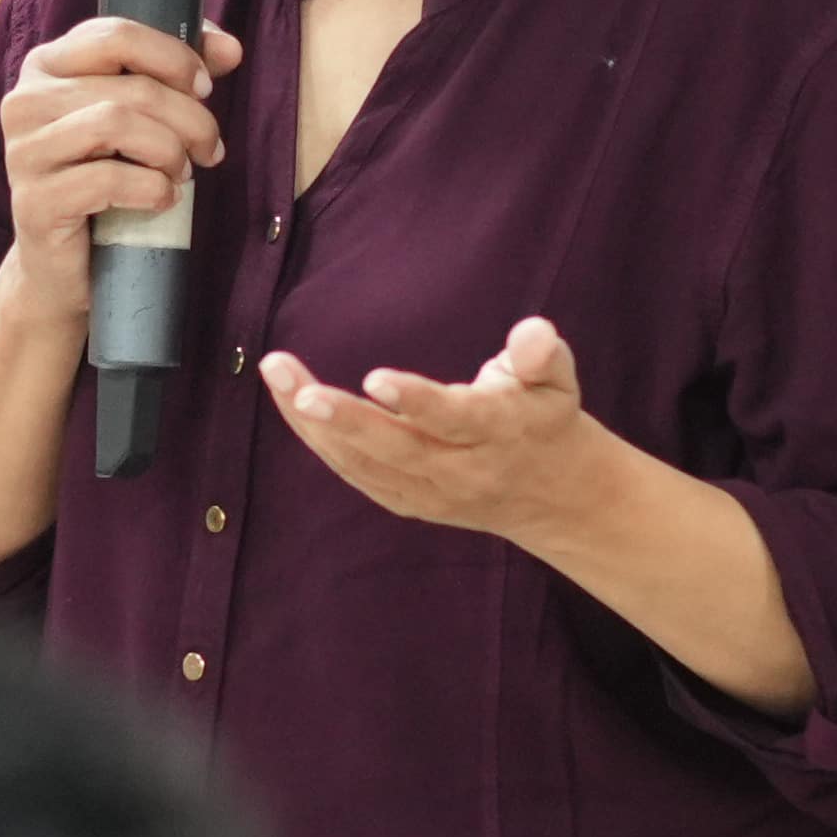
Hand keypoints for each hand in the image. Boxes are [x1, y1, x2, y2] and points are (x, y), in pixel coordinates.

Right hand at [0, 17, 231, 301]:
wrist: (69, 263)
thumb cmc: (108, 176)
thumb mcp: (142, 116)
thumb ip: (179, 74)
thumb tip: (231, 49)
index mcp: (48, 65)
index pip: (117, 35)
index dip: (173, 57)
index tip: (205, 88)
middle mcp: (25, 101)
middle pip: (130, 87)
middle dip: (189, 117)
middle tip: (210, 148)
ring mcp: (23, 153)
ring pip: (116, 123)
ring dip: (169, 150)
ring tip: (183, 173)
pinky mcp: (35, 202)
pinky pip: (106, 180)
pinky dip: (151, 188)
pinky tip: (164, 199)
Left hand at [260, 314, 629, 548]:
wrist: (553, 498)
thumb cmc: (544, 416)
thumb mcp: (558, 379)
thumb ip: (542, 353)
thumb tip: (533, 332)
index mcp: (500, 432)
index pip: (454, 419)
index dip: (416, 400)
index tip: (375, 378)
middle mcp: (462, 470)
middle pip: (396, 448)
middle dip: (343, 417)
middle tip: (297, 387)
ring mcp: (432, 493)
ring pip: (366, 464)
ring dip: (316, 425)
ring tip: (277, 376)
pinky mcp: (410, 503)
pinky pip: (357, 474)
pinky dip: (321, 443)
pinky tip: (290, 404)